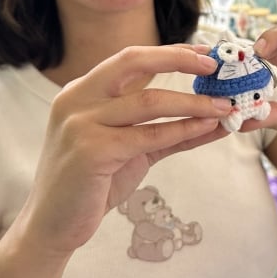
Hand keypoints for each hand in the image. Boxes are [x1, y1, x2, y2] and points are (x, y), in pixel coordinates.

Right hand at [14, 44, 230, 258]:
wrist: (52, 225)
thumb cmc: (92, 183)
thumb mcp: (131, 148)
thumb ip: (168, 129)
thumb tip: (215, 118)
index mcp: (83, 90)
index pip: (131, 58)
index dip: (171, 52)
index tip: (204, 53)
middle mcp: (78, 98)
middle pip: (134, 62)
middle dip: (178, 59)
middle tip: (214, 67)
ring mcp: (81, 123)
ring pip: (149, 101)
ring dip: (193, 103)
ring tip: (224, 107)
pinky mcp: (91, 151)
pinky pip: (148, 136)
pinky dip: (182, 130)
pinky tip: (205, 128)